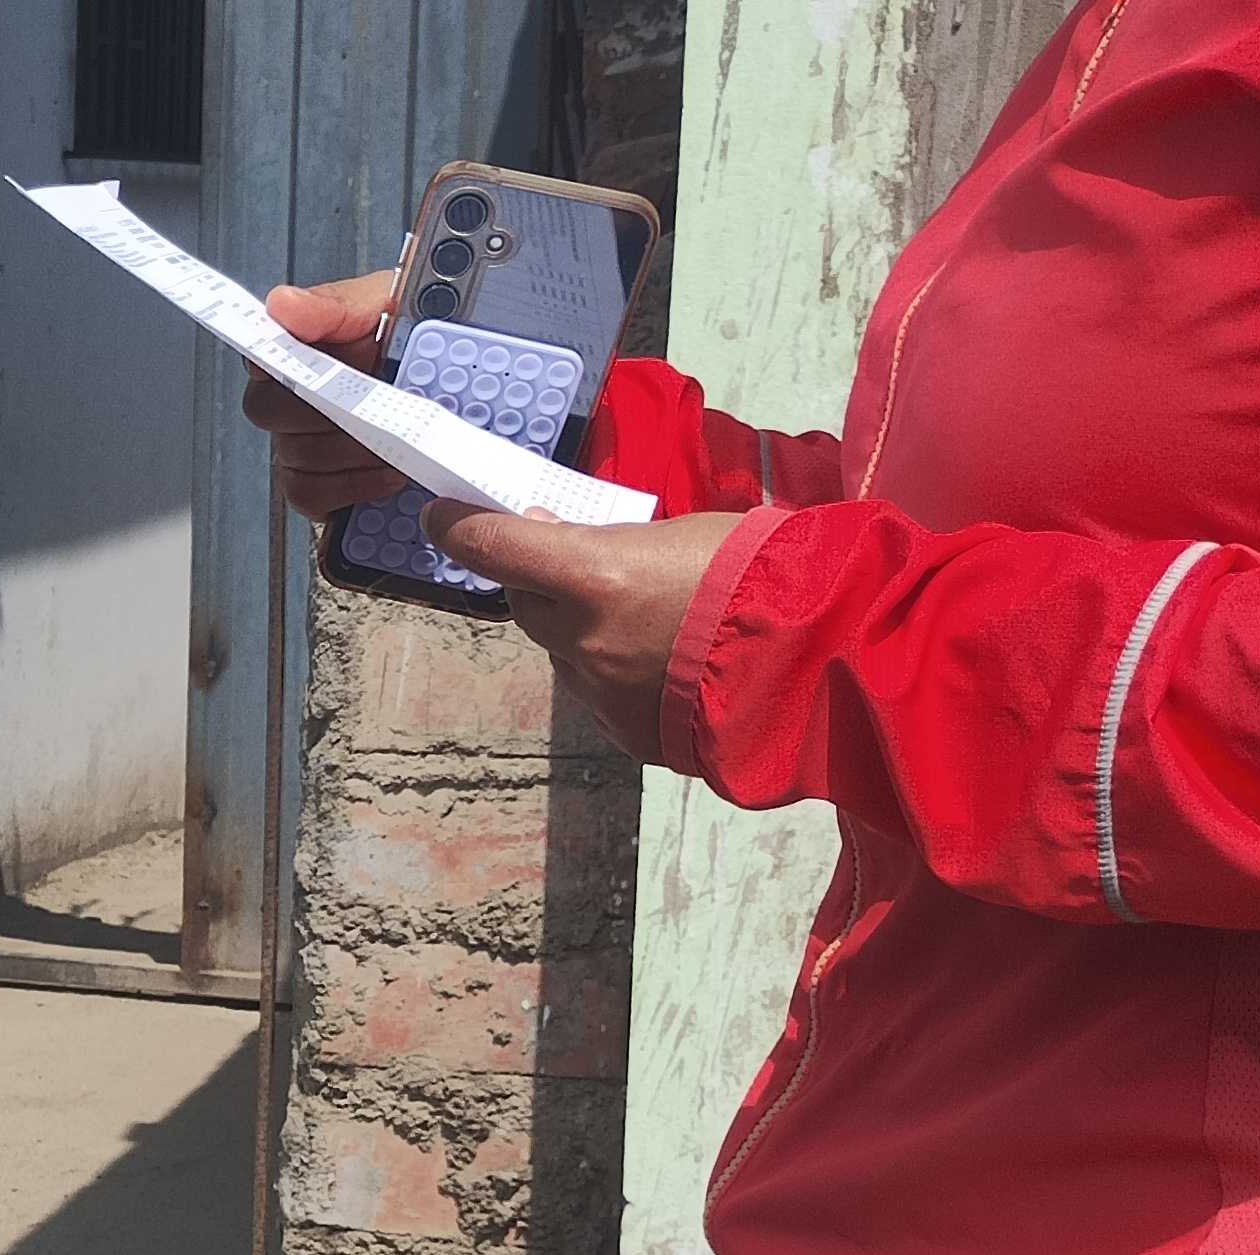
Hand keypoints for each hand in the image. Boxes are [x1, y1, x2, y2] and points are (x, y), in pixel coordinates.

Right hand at [244, 272, 404, 516]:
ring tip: (396, 442)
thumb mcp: (386, 304)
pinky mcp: (317, 486)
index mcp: (299, 347)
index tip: (309, 367)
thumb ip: (335, 306)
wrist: (455, 381)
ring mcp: (297, 443)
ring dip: (350, 451)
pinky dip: (351, 485)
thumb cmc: (415, 340)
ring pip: (295, 455)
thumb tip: (283, 304)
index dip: (274, 362)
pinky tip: (387, 472)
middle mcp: (290, 397)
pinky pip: (308, 493)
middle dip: (324, 413)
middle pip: (267, 410)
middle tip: (373, 409)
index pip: (259, 353)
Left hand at [421, 505, 745, 764]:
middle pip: (526, 606)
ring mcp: (602, 693)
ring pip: (563, 655)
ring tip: (642, 620)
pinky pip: (598, 696)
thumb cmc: (761, 574)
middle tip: (569, 567)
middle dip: (537, 585)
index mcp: (595, 577)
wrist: (818, 657)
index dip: (460, 529)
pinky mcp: (626, 732)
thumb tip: (549, 536)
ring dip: (580, 634)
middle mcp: (584, 640)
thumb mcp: (681, 533)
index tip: (441, 518)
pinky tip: (661, 665)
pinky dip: (613, 676)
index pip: (496, 548)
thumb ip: (607, 541)